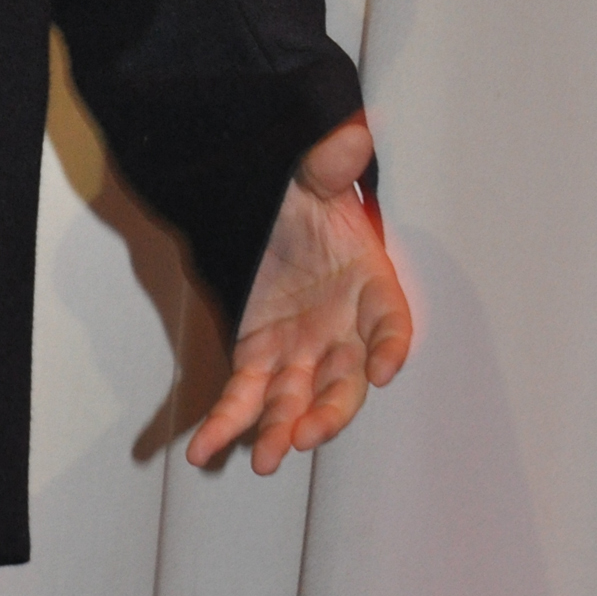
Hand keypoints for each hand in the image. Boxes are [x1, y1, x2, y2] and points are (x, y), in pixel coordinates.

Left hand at [187, 112, 411, 474]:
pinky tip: (204, 451)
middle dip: (328, 414)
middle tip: (306, 436)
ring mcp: (299, 349)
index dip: (392, 348)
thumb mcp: (315, 171)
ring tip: (261, 460)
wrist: (267, 203)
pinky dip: (227, 424)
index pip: (390, 323)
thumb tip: (350, 135)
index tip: (384, 369)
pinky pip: (244, 396)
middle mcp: (340, 329)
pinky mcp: (258, 356)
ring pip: (296, 401)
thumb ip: (331, 160)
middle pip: (344, 382)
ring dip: (280, 432)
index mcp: (367, 285)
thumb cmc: (304, 194)